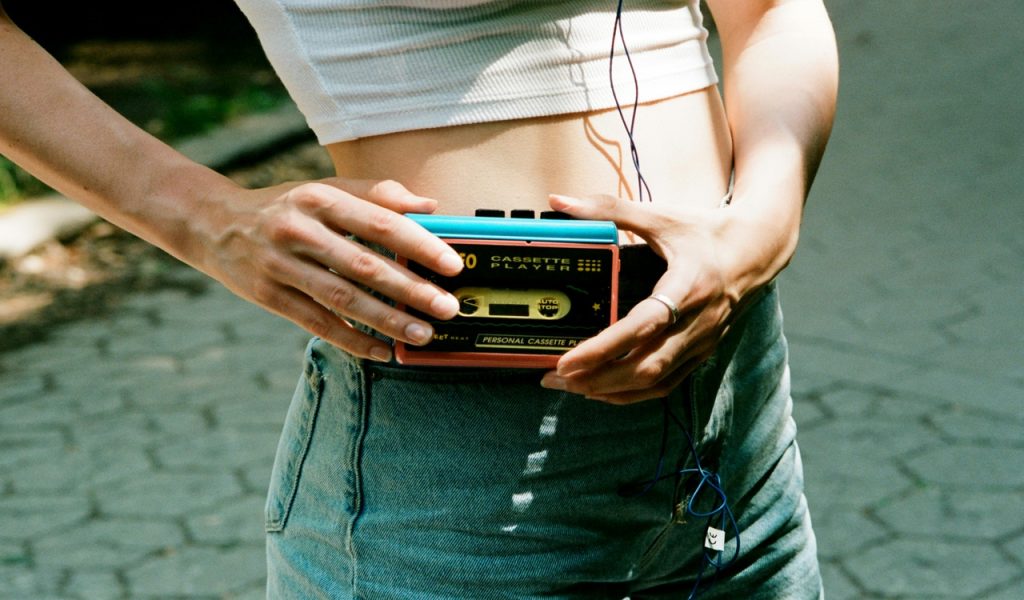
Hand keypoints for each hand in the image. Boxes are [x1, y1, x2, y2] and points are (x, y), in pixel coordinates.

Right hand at [194, 177, 462, 361]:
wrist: (213, 223)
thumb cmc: (284, 206)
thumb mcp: (324, 188)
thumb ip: (377, 194)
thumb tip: (429, 205)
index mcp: (319, 197)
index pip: (379, 222)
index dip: (419, 245)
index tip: (452, 265)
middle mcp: (299, 230)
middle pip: (364, 265)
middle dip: (411, 290)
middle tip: (447, 308)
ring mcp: (280, 265)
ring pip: (342, 299)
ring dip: (387, 320)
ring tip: (422, 334)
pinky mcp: (267, 295)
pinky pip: (316, 323)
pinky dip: (352, 340)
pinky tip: (382, 351)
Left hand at [540, 193, 742, 403]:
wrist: (757, 250)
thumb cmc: (706, 232)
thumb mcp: (660, 216)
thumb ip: (608, 208)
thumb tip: (560, 202)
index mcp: (687, 287)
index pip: (642, 327)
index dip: (603, 349)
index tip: (567, 361)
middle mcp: (696, 323)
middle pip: (645, 367)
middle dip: (596, 378)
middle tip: (555, 376)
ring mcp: (700, 343)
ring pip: (653, 382)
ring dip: (609, 390)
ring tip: (569, 386)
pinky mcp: (700, 353)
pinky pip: (664, 384)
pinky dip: (631, 393)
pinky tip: (602, 389)